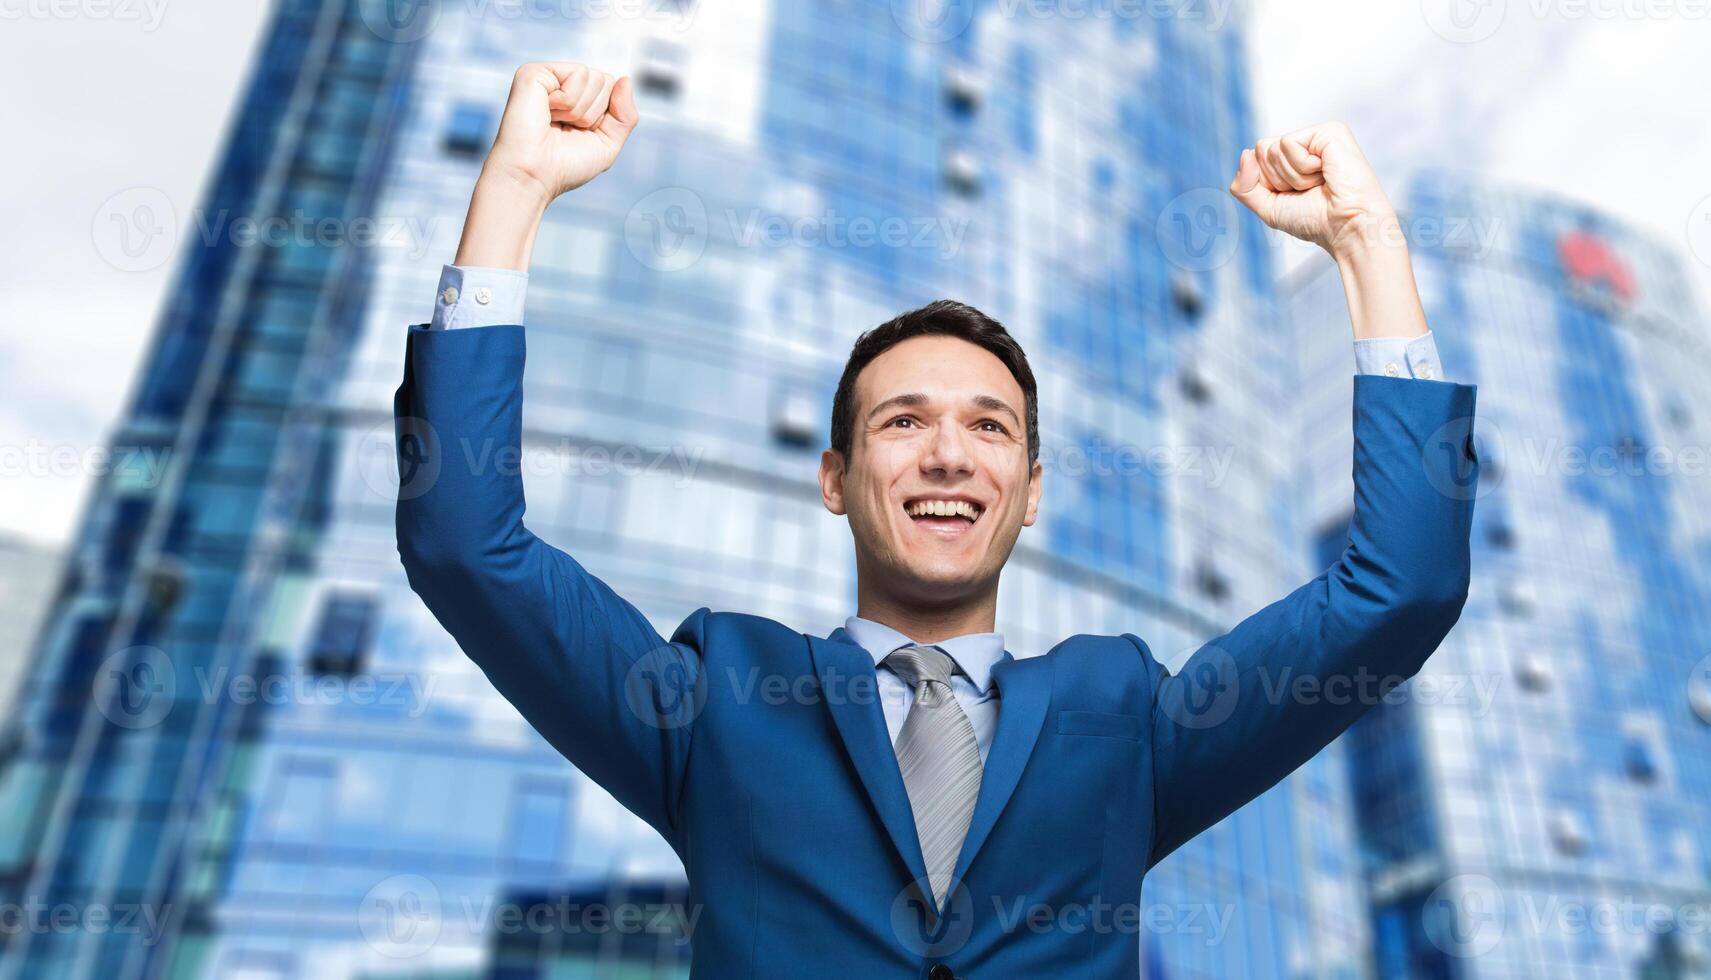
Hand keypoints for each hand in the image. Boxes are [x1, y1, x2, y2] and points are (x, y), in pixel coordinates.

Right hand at [483, 62, 638, 205]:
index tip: (580, 133)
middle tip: (565, 128)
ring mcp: (547, 77)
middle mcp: (561, 84)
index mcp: (577, 98)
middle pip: (605, 80)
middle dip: (593, 112)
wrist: (534, 176)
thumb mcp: (608, 144)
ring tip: (554, 122)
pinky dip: (568, 101)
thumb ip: (625, 114)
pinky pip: (578, 74)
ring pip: (593, 77)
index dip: (604, 117)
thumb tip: (626, 79)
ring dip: (579, 110)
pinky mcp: (534, 72)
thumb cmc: (565, 165)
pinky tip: (547, 112)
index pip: (612, 88)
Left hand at [1227, 122, 1395, 259]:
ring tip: (1319, 183)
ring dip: (1292, 176)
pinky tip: (1325, 173)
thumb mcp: (1268, 207)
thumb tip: (1245, 152)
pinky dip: (1302, 167)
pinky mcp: (1328, 131)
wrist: (1346, 227)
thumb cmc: (1316, 220)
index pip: (1255, 158)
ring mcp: (1317, 136)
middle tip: (1309, 189)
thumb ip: (1244, 186)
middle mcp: (1305, 144)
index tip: (1295, 195)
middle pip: (1261, 149)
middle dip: (1278, 179)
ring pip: (1272, 148)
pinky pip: (1288, 143)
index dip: (1267, 183)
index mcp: (1292, 159)